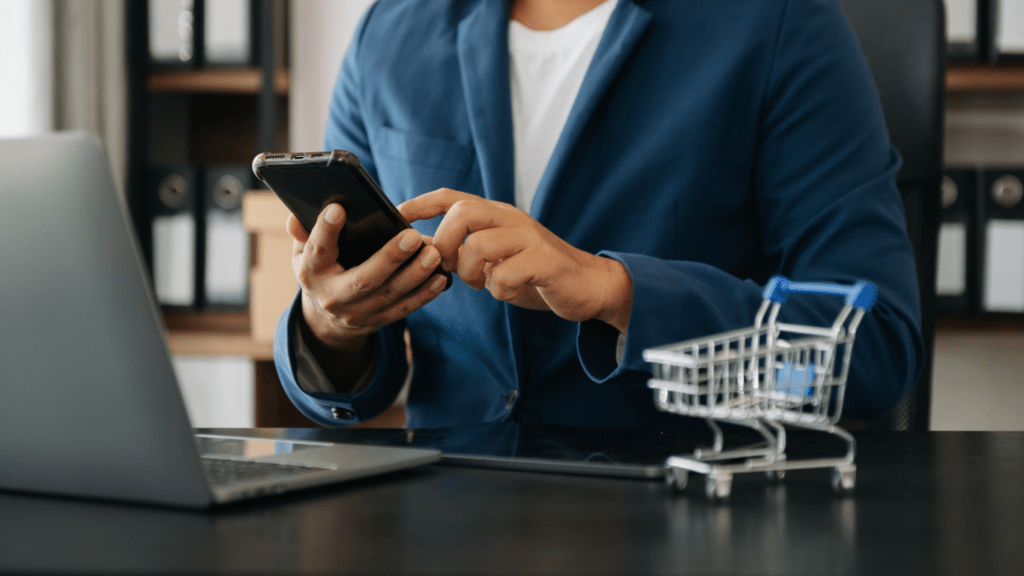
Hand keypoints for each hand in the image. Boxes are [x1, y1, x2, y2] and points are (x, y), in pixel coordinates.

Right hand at [288, 203, 447, 352]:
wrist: (326, 320)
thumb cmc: (321, 271)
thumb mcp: (303, 254)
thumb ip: (302, 234)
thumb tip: (295, 215)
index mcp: (312, 273)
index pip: (317, 250)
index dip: (326, 230)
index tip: (339, 208)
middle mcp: (333, 297)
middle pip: (364, 279)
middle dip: (390, 258)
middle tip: (411, 236)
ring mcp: (357, 313)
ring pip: (389, 295)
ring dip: (415, 275)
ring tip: (434, 254)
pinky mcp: (378, 321)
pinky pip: (404, 309)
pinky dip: (424, 294)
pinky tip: (440, 278)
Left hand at [398, 189, 632, 332]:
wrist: (588, 285)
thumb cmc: (535, 272)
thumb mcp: (496, 258)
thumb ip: (466, 251)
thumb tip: (423, 251)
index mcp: (496, 215)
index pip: (451, 197)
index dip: (420, 203)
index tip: (395, 216)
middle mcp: (511, 219)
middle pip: (462, 212)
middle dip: (445, 242)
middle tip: (450, 266)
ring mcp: (529, 239)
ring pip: (479, 245)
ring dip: (470, 272)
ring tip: (483, 284)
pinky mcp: (544, 262)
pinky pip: (504, 276)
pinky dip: (498, 291)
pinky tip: (509, 293)